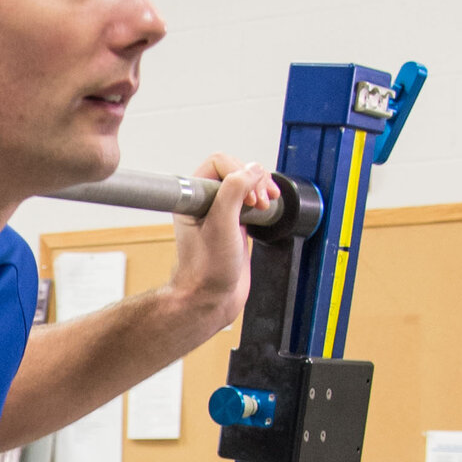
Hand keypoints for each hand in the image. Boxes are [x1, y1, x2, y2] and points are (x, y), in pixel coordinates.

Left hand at [167, 152, 278, 335]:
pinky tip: (267, 208)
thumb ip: (234, 190)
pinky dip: (263, 199)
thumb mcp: (221, 224)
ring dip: (261, 188)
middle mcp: (205, 203)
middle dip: (253, 181)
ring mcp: (221, 212)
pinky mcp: (235, 223)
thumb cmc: (207, 270)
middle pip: (236, 170)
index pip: (218, 163)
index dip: (238, 172)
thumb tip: (253, 170)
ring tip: (265, 205)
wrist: (212, 299)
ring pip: (246, 183)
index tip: (247, 196)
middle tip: (259, 203)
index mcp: (193, 198)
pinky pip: (252, 199)